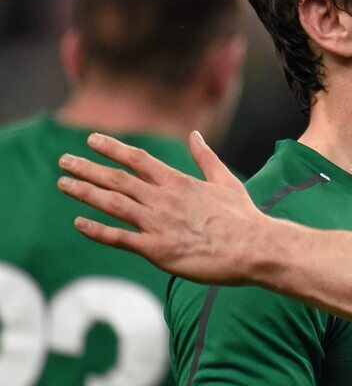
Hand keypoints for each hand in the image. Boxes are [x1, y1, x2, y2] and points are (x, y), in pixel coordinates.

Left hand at [58, 131, 266, 285]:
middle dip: (88, 168)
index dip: (112, 149)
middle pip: (117, 179)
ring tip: (64, 184)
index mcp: (178, 181)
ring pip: (112, 204)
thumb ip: (205, 158)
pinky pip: (119, 238)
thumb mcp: (225, 180)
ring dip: (86, 193)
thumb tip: (196, 135)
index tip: (91, 140)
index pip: (137, 159)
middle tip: (64, 161)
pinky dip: (97, 230)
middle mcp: (162, 199)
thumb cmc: (243, 216)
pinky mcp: (157, 250)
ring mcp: (157, 224)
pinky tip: (79, 223)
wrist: (253, 247)